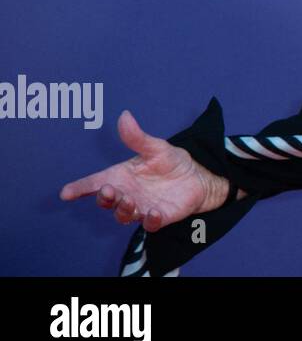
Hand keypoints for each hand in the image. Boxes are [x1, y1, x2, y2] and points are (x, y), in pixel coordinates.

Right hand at [59, 110, 229, 231]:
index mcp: (121, 177)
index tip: (66, 192)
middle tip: (109, 190)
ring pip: (124, 215)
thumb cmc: (170, 162)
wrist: (197, 176)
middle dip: (104, 198)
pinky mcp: (159, 217)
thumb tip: (124, 116)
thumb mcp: (155, 147)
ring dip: (123, 210)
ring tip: (129, 201)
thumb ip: (137, 137)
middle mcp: (127, 194)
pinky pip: (151, 224)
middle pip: (107, 202)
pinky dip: (150, 220)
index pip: (95, 183)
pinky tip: (154, 212)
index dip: (79, 188)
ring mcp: (141, 207)